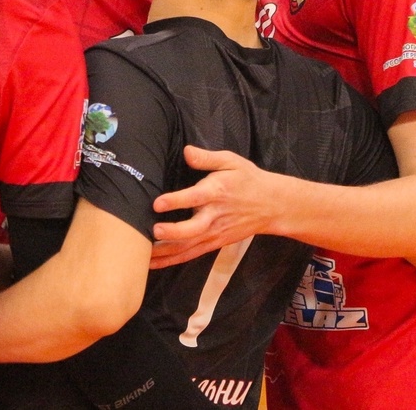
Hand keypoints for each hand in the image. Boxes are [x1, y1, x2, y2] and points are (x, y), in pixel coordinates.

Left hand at [149, 146, 268, 269]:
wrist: (272, 205)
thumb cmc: (248, 180)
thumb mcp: (231, 161)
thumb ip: (207, 157)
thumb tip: (186, 151)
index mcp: (217, 193)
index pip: (194, 198)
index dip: (176, 201)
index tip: (157, 203)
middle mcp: (214, 216)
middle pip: (193, 229)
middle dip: (173, 232)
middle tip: (154, 230)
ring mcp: (214, 233)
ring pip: (189, 246)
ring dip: (166, 252)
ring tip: (144, 257)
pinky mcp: (214, 243)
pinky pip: (191, 254)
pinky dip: (172, 260)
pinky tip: (153, 264)